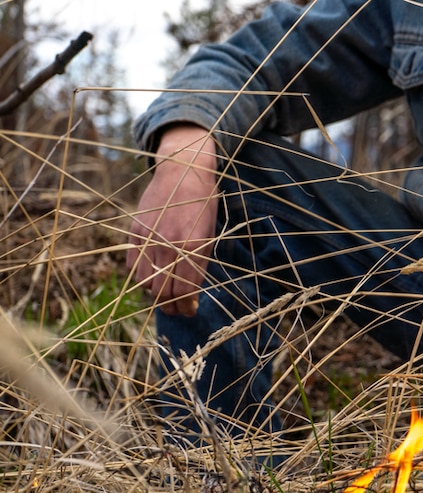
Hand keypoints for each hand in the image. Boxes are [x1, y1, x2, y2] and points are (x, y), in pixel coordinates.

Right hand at [126, 124, 218, 316]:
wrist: (182, 171)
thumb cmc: (203, 203)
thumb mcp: (209, 234)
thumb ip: (199, 263)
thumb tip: (191, 293)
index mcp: (192, 247)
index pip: (185, 290)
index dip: (186, 306)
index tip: (190, 311)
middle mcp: (168, 245)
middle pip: (163, 292)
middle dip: (171, 307)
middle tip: (178, 310)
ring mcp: (148, 239)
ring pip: (145, 283)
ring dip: (156, 294)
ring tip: (166, 295)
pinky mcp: (135, 233)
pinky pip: (133, 266)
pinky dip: (142, 277)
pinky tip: (153, 277)